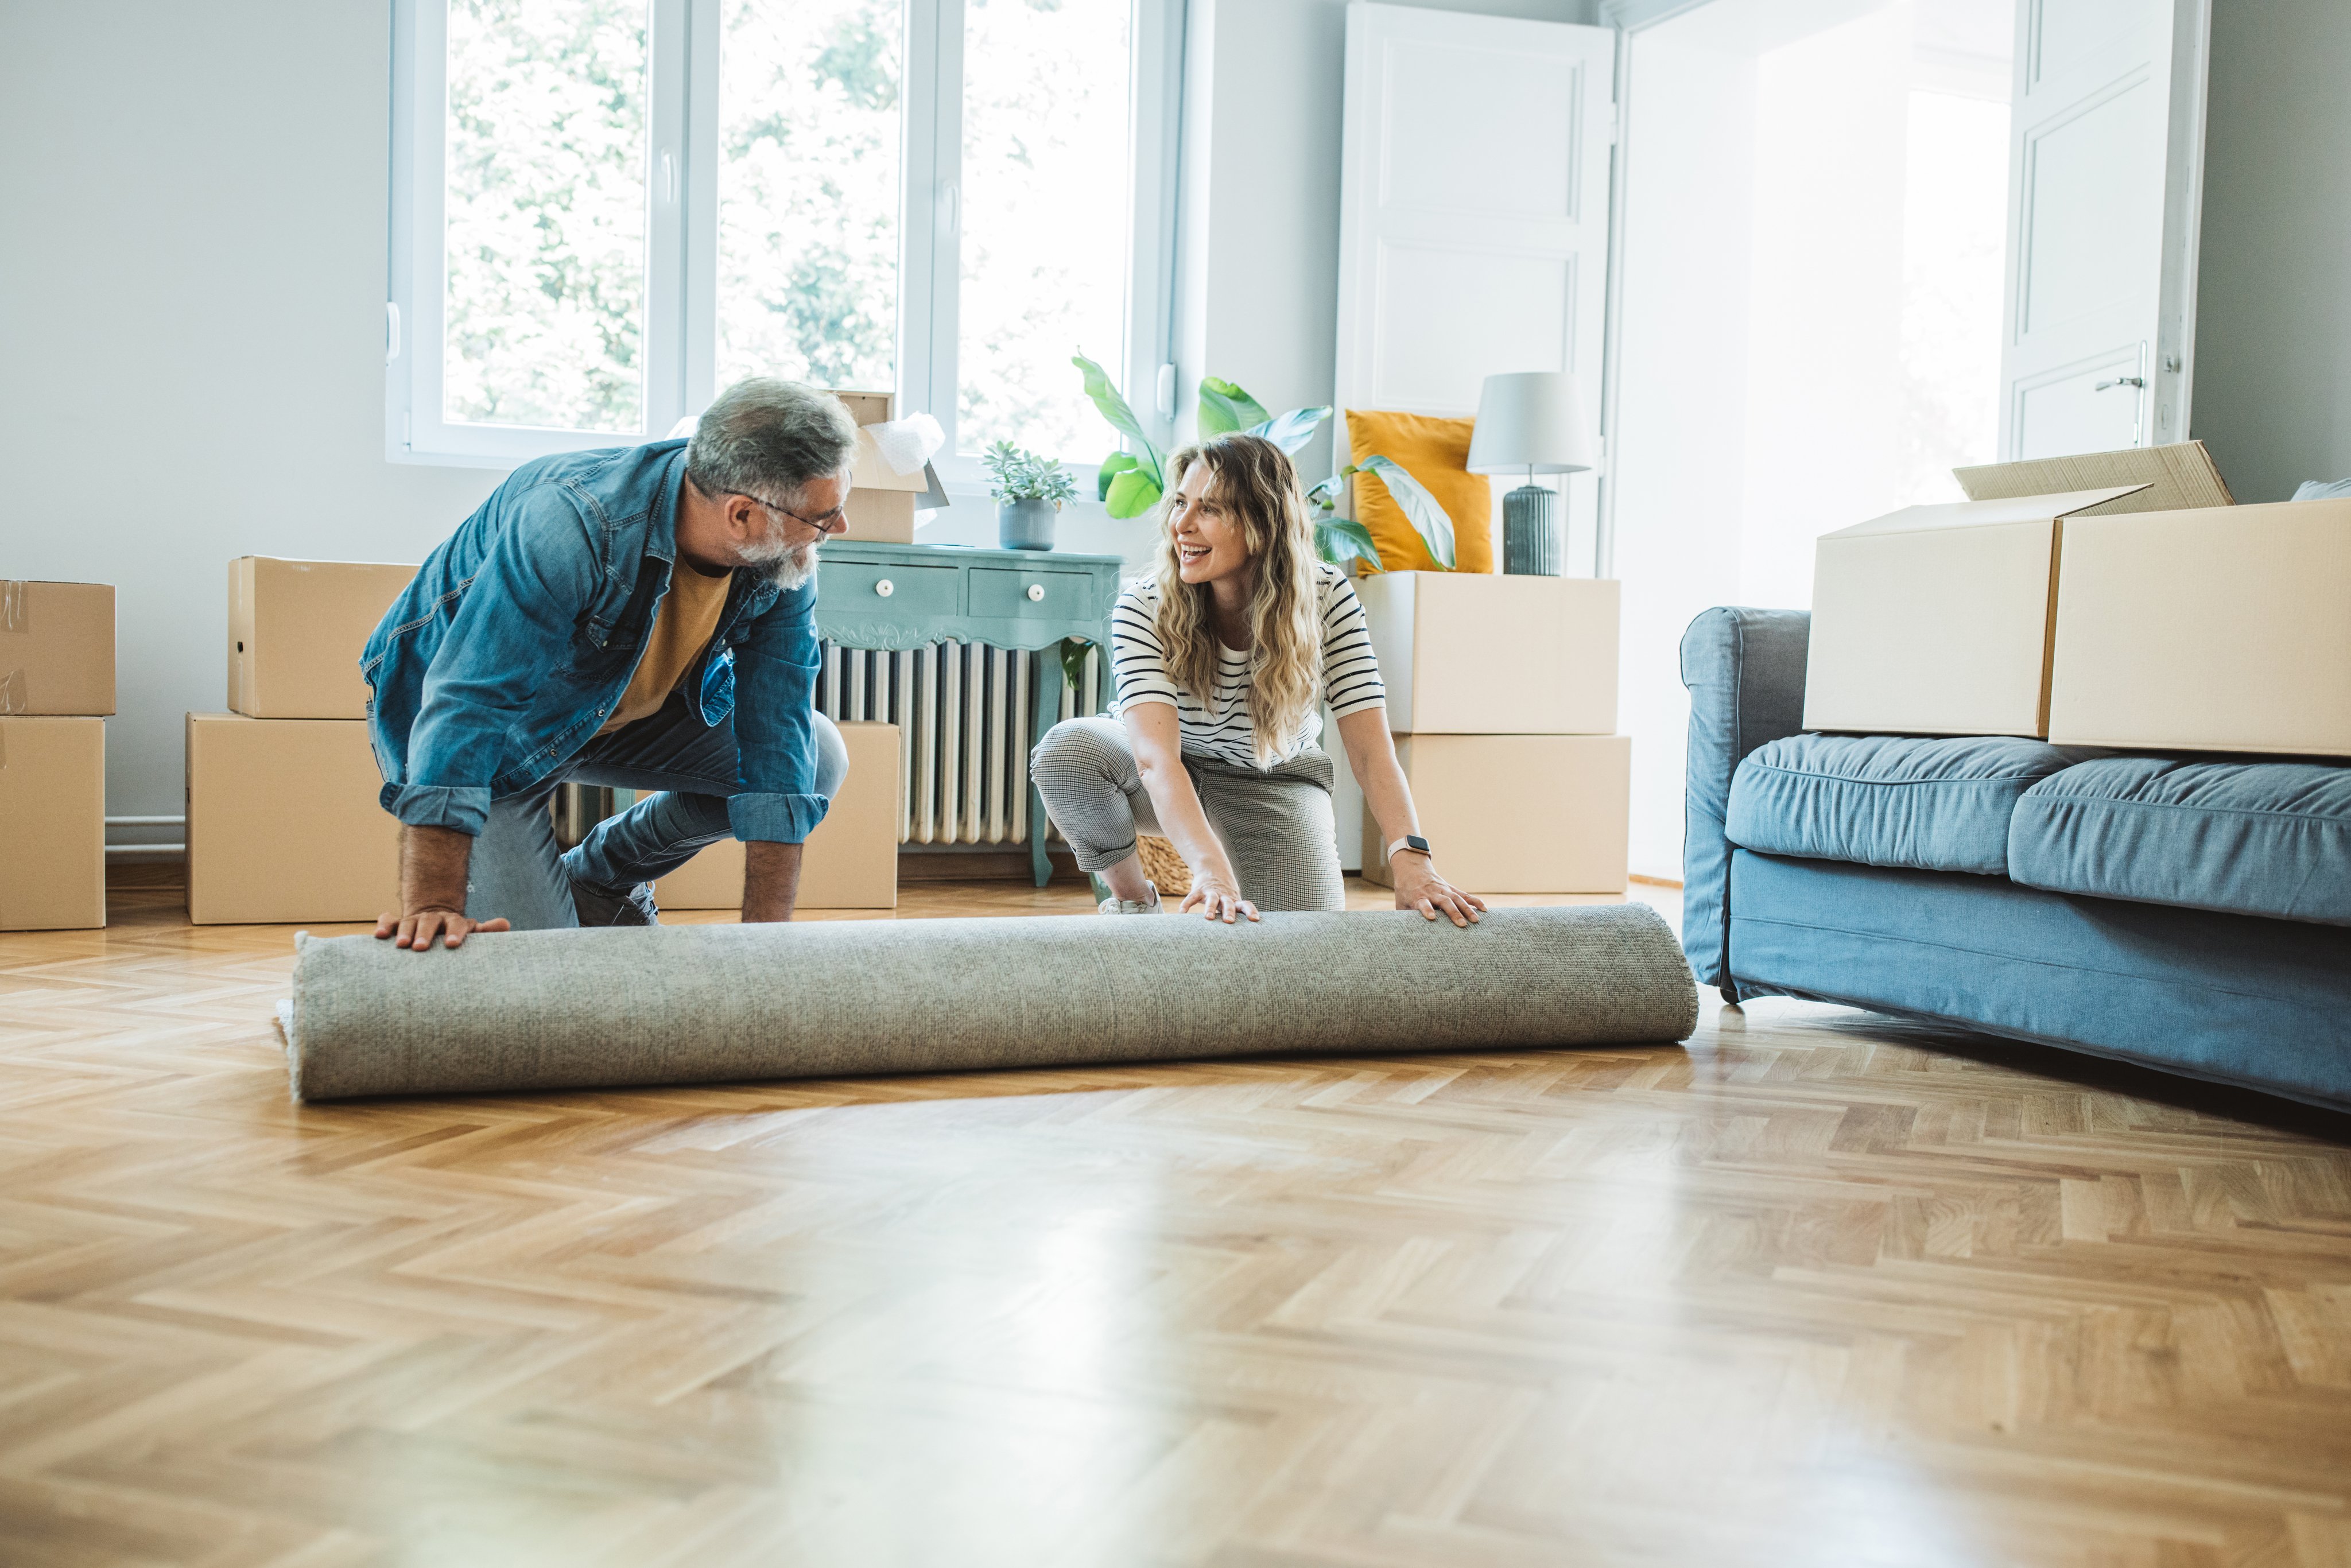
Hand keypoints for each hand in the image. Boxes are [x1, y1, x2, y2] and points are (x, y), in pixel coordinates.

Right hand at [373, 905, 509, 951]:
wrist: (435, 925)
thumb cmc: (456, 937)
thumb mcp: (471, 934)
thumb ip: (487, 932)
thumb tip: (505, 924)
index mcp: (454, 922)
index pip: (458, 924)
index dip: (456, 932)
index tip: (453, 945)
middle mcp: (434, 919)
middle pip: (431, 922)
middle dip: (425, 934)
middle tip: (420, 948)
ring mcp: (414, 921)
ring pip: (409, 922)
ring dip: (404, 931)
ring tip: (401, 945)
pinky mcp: (397, 925)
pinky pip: (389, 921)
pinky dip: (384, 925)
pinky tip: (379, 935)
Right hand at [1180, 866, 1259, 924]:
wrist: (1212, 868)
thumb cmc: (1224, 893)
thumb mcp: (1231, 901)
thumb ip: (1234, 915)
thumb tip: (1242, 937)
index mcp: (1233, 900)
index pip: (1245, 904)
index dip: (1250, 911)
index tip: (1255, 919)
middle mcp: (1224, 896)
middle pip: (1228, 903)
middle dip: (1229, 912)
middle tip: (1229, 921)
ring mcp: (1211, 892)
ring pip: (1212, 899)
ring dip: (1210, 908)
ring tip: (1208, 918)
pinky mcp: (1198, 889)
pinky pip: (1192, 897)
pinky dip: (1187, 904)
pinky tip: (1182, 912)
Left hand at [1390, 857, 1483, 927]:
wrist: (1411, 868)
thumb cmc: (1405, 890)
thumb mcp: (1401, 903)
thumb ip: (1404, 917)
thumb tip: (1406, 935)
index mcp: (1418, 896)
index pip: (1423, 903)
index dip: (1427, 910)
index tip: (1432, 918)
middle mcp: (1432, 892)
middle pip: (1444, 902)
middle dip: (1454, 913)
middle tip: (1462, 925)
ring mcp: (1443, 889)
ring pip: (1456, 898)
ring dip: (1467, 909)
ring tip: (1476, 920)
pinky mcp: (1450, 888)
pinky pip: (1463, 894)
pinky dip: (1474, 901)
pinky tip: (1484, 909)